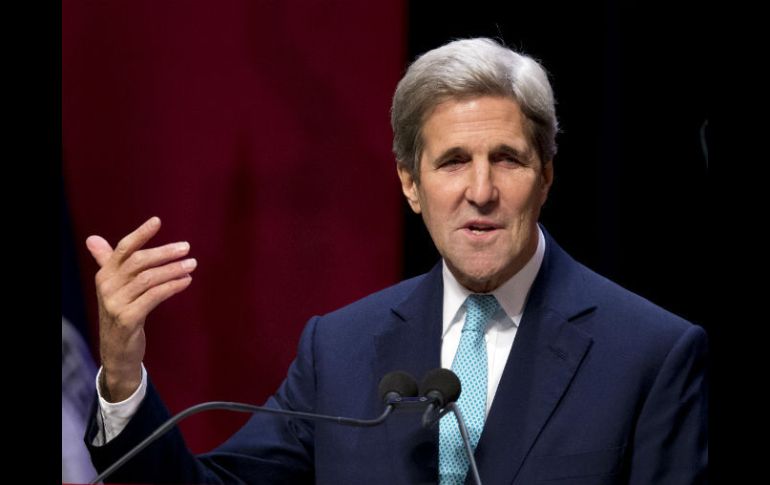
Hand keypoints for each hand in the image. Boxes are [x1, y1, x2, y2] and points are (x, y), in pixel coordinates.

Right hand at [86, 216, 196, 401]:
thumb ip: (106, 262)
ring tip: (192, 265)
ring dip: (173, 270)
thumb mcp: (112, 288)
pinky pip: (154, 297)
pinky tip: (185, 281)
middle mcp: (108, 287)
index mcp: (105, 275)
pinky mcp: (128, 319)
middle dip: (164, 252)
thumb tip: (93, 238)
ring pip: (149, 279)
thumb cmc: (120, 313)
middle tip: (186, 248)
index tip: (157, 221)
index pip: (123, 249)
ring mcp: (116, 304)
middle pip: (139, 261)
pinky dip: (172, 286)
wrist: (116, 351)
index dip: (141, 234)